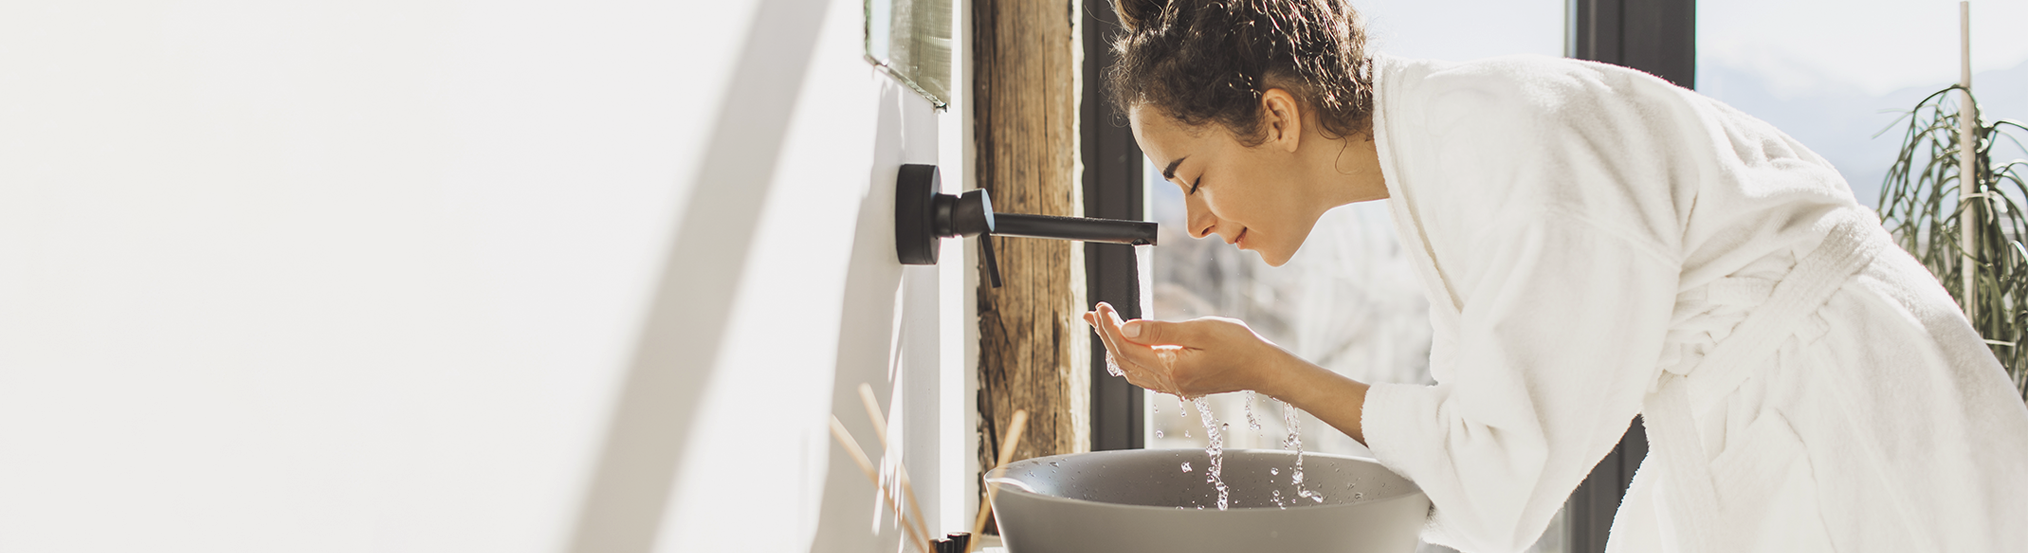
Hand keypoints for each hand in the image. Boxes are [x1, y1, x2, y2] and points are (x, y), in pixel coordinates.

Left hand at [1082, 302, 1293, 398]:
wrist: (1262, 368)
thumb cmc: (1238, 345)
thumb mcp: (1198, 331)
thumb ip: (1160, 331)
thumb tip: (1126, 328)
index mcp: (1171, 370)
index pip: (1126, 348)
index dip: (1109, 327)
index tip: (1100, 307)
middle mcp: (1169, 383)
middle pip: (1123, 360)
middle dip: (1106, 335)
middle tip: (1094, 313)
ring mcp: (1174, 387)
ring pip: (1132, 369)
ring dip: (1114, 347)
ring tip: (1102, 327)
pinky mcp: (1181, 384)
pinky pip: (1145, 374)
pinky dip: (1130, 357)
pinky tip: (1128, 346)